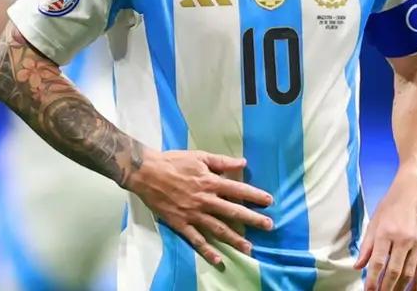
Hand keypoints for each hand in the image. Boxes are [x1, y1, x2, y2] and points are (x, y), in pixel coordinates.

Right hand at [125, 149, 273, 266]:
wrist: (146, 173)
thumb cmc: (173, 162)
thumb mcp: (199, 156)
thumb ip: (221, 161)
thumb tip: (243, 163)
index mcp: (210, 182)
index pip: (238, 190)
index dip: (255, 196)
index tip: (269, 201)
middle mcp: (205, 200)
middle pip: (233, 211)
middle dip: (252, 219)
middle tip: (269, 226)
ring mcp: (193, 214)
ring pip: (218, 229)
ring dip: (235, 239)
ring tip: (249, 248)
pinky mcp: (181, 224)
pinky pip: (196, 240)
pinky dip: (207, 251)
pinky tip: (219, 259)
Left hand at [355, 167, 416, 290]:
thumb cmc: (393, 203)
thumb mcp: (375, 220)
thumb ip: (367, 245)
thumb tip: (358, 266)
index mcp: (386, 232)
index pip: (378, 263)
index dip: (372, 280)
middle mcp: (403, 239)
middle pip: (394, 271)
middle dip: (386, 288)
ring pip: (409, 273)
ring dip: (400, 288)